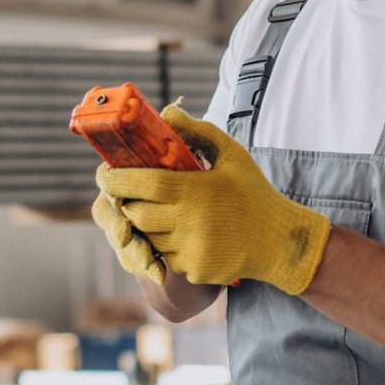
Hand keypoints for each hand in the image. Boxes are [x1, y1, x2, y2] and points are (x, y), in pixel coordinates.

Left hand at [101, 106, 331, 293]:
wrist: (280, 242)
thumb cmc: (254, 193)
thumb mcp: (233, 155)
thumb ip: (198, 132)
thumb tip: (167, 113)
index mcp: (194, 191)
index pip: (140, 183)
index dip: (115, 179)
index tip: (104, 174)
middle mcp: (188, 223)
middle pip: (135, 214)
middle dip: (128, 202)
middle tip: (133, 193)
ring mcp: (190, 250)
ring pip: (149, 237)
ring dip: (149, 225)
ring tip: (166, 212)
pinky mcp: (194, 271)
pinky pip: (167, 257)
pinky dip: (169, 245)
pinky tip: (189, 234)